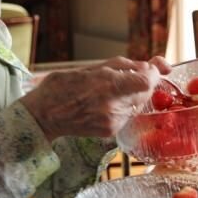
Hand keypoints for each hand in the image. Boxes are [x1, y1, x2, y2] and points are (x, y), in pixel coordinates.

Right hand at [21, 56, 170, 140]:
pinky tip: (105, 104)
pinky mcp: (110, 132)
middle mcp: (113, 105)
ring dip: (132, 96)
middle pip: (146, 93)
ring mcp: (112, 121)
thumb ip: (125, 66)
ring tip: (109, 92)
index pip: (147, 81)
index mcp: (108, 84)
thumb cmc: (64, 85)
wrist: (44, 114)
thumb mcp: (93, 67)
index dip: (153, 74)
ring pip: (138, 104)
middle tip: (126, 78)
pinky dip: (123, 107)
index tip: (149, 69)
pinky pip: (128, 116)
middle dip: (142, 83)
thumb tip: (151, 66)